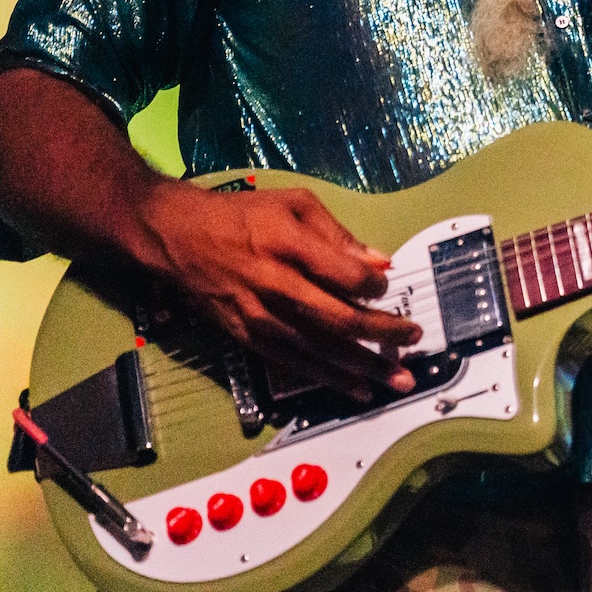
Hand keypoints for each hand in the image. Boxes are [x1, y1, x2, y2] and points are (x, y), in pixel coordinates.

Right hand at [135, 182, 421, 401]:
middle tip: (414, 338)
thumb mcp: (293, 203)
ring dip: (364, 366)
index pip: (344, 274)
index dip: (372, 286)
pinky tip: (358, 388)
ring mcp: (260, 317)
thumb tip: (379, 262)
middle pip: (337, 318)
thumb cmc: (243, 215)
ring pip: (320, 349)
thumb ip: (338, 234)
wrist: (178, 236)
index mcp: (288, 244)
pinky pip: (296, 364)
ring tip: (398, 378)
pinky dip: (329, 378)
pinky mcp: (249, 338)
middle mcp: (275, 285)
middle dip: (381, 333)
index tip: (387, 288)